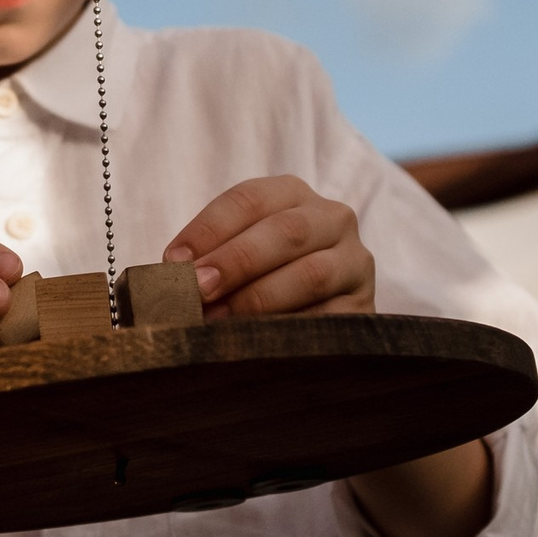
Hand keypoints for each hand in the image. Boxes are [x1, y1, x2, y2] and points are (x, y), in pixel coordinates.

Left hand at [164, 175, 372, 318]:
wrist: (316, 315)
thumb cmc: (257, 278)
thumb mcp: (235, 254)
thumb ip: (208, 259)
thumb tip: (172, 277)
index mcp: (292, 194)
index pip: (249, 199)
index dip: (208, 228)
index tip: (173, 261)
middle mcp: (332, 219)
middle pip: (285, 231)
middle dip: (236, 261)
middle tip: (198, 290)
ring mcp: (355, 262)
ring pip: (311, 274)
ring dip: (258, 299)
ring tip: (218, 320)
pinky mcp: (365, 307)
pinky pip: (328, 318)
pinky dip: (288, 330)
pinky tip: (256, 342)